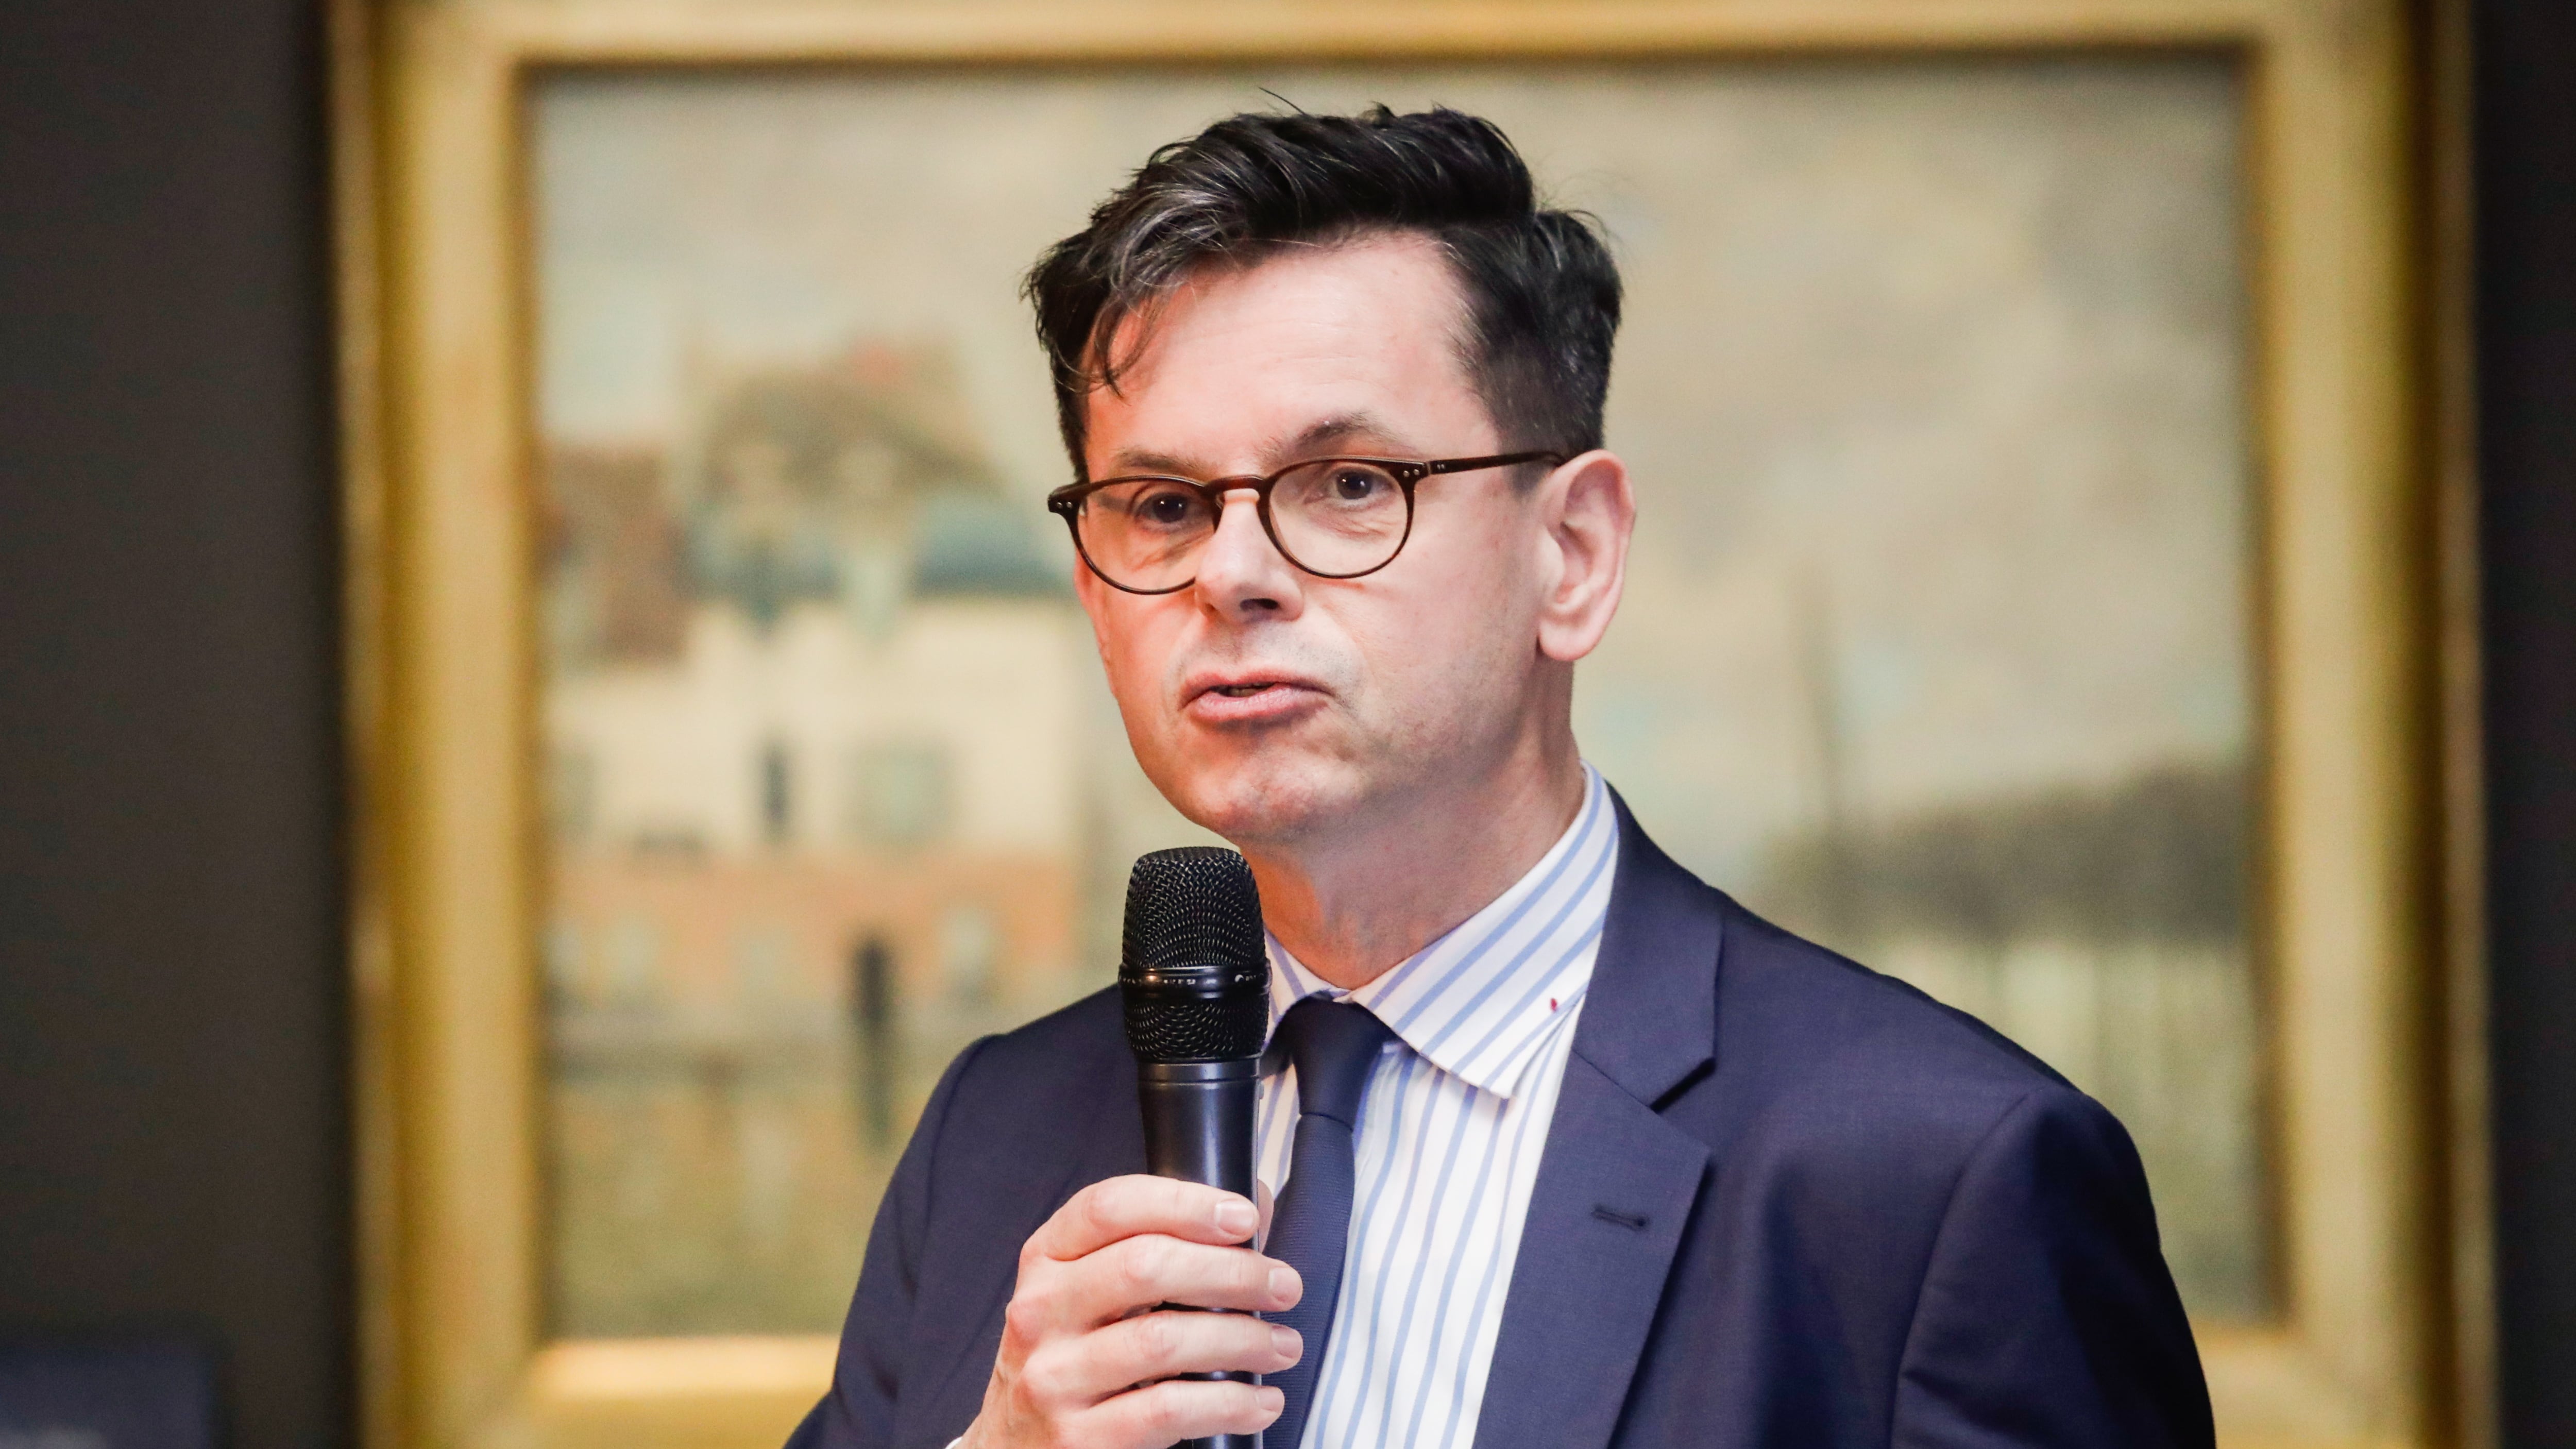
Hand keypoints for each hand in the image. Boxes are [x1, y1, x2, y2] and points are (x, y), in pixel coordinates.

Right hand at [960, 1175, 1302, 1448]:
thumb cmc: (1073, 1359)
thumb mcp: (1091, 1294)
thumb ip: (1163, 1244)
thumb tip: (1252, 1203)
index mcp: (1046, 1260)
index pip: (1109, 1207)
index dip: (1184, 1202)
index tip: (1244, 1217)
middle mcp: (1040, 1312)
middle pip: (1145, 1266)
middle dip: (1232, 1272)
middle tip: (1284, 1286)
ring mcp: (1053, 1377)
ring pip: (1162, 1339)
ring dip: (1243, 1339)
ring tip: (1283, 1345)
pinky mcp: (1078, 1438)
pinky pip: (1168, 1410)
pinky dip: (1229, 1403)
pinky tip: (1259, 1401)